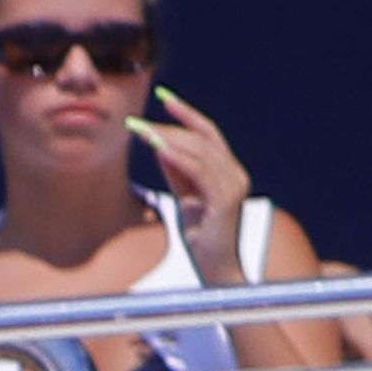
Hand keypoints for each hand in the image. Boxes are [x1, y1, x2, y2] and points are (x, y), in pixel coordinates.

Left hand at [140, 88, 250, 283]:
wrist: (218, 274)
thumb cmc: (202, 238)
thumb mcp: (185, 198)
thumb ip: (177, 172)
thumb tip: (160, 143)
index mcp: (228, 171)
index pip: (208, 132)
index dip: (186, 113)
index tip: (164, 96)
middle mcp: (235, 174)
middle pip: (200, 138)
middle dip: (167, 126)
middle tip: (136, 123)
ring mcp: (233, 186)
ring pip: (199, 150)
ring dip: (167, 138)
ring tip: (140, 132)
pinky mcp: (225, 201)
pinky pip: (200, 171)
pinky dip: (178, 157)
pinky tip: (157, 149)